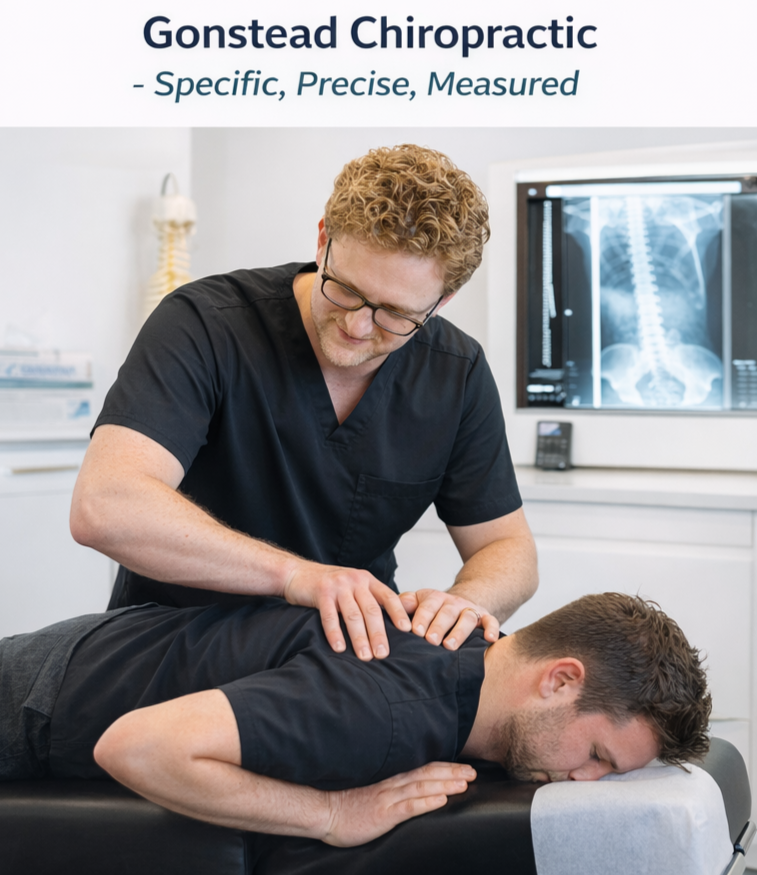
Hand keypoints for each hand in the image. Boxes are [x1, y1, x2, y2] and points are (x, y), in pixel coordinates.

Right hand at [283, 561, 410, 660]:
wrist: (298, 573)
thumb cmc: (330, 585)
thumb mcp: (353, 586)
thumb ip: (369, 600)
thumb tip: (391, 625)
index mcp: (367, 580)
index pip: (388, 596)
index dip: (399, 613)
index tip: (408, 631)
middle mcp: (355, 581)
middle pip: (371, 610)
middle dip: (378, 634)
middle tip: (383, 655)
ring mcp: (338, 586)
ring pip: (353, 615)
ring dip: (360, 638)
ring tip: (365, 657)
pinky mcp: (321, 593)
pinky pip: (330, 616)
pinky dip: (335, 633)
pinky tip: (339, 648)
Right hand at [322, 762, 475, 846]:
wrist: (325, 810)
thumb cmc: (346, 803)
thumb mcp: (372, 793)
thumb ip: (390, 789)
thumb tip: (409, 789)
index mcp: (391, 779)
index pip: (423, 769)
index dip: (445, 767)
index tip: (463, 767)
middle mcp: (393, 785)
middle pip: (428, 774)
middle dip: (452, 773)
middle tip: (473, 772)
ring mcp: (388, 798)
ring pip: (422, 787)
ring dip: (445, 784)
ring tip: (464, 783)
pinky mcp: (383, 813)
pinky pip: (408, 806)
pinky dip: (426, 802)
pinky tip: (440, 800)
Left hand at [399, 589, 499, 649]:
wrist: (459, 602)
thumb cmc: (432, 608)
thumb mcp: (416, 602)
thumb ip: (403, 605)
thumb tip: (386, 608)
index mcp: (433, 598)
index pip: (427, 606)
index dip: (421, 618)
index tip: (414, 631)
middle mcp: (452, 602)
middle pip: (446, 612)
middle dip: (438, 626)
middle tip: (430, 641)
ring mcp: (469, 609)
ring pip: (467, 617)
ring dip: (459, 631)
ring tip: (450, 646)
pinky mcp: (485, 617)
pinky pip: (491, 621)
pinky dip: (491, 629)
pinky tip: (489, 639)